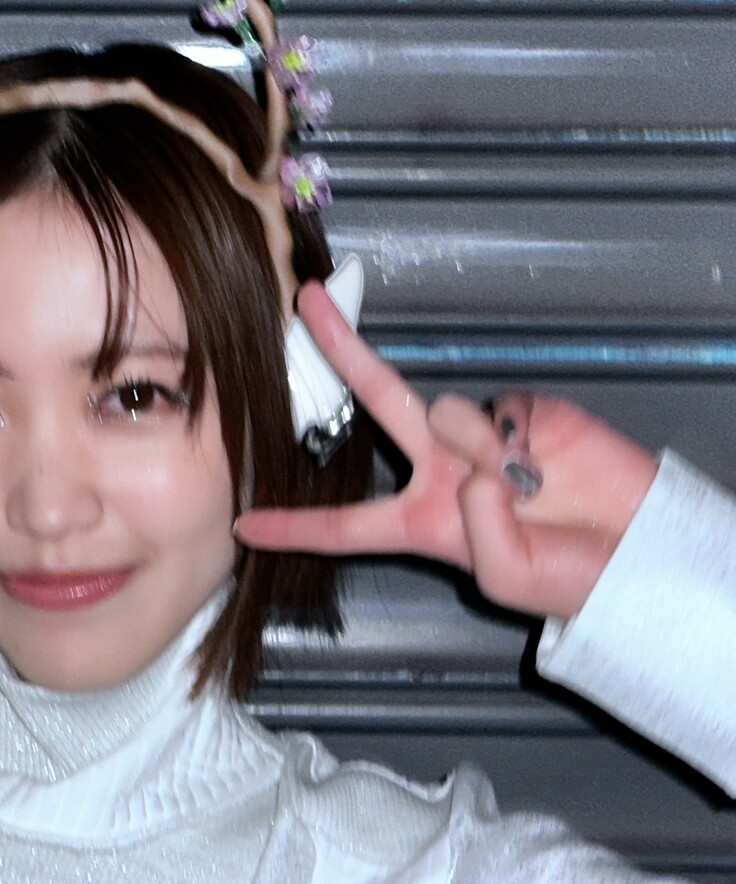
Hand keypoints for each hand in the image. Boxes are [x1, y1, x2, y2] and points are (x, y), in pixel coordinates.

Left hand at [234, 281, 658, 617]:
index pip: (345, 526)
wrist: (640, 549)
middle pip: (376, 403)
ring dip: (482, 451)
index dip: (295, 527)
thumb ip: (476, 530)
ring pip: (446, 412)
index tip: (243, 524)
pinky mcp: (524, 409)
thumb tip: (471, 463)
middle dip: (341, 350)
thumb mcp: (509, 579)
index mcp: (420, 523)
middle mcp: (438, 470)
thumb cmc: (570, 576)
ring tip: (530, 490)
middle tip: (305, 304)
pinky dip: (521, 438)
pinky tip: (548, 462)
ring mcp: (479, 433)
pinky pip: (503, 409)